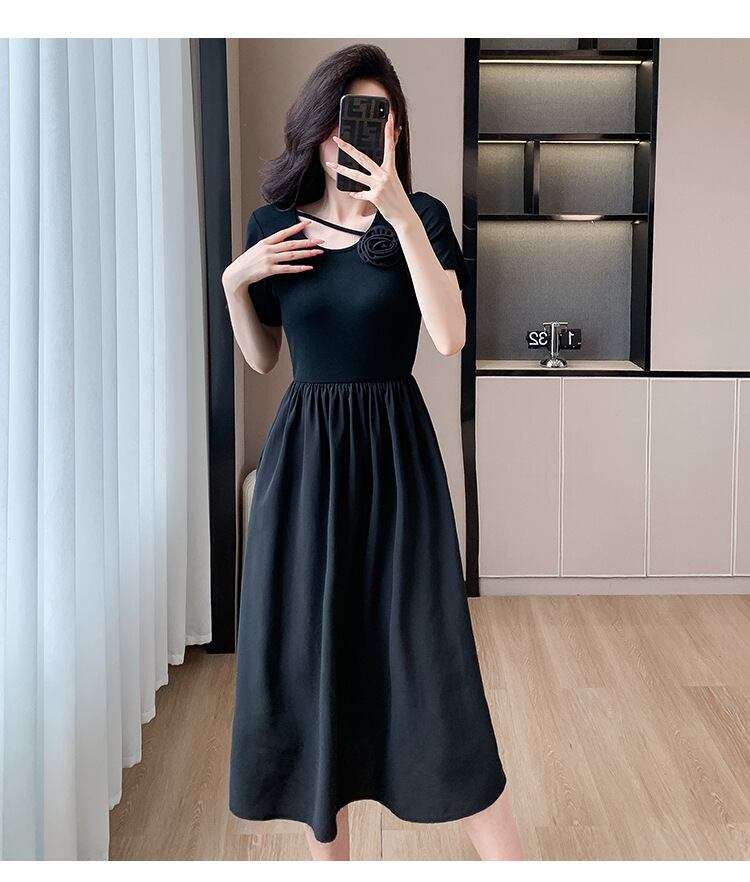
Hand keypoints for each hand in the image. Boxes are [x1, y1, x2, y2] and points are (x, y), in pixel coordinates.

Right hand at [224, 220, 324, 289]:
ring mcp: (269, 260)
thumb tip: (281, 243)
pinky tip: (308, 267)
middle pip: (291, 244)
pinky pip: (287, 268)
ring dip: (306, 254)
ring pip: (292, 255)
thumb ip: (269, 246)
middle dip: (307, 242)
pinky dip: (299, 268)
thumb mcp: (257, 250)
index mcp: (265, 242)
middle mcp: (268, 249)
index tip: (307, 223)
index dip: (296, 228)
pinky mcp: (269, 270)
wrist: (237, 274)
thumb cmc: (248, 262)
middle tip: (320, 241)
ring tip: (318, 252)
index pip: (283, 233)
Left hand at [326, 110, 412, 228]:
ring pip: (357, 175)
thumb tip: (386, 160)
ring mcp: (379, 186)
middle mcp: (385, 175)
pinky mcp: (375, 197)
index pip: (390, 146)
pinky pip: (361, 194)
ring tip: (331, 164)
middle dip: (349, 148)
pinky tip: (351, 193)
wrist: (403, 215)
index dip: (389, 132)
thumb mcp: (395, 179)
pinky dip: (356, 194)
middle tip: (338, 139)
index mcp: (391, 168)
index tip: (388, 118)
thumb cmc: (398, 197)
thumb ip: (388, 166)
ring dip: (342, 170)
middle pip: (363, 158)